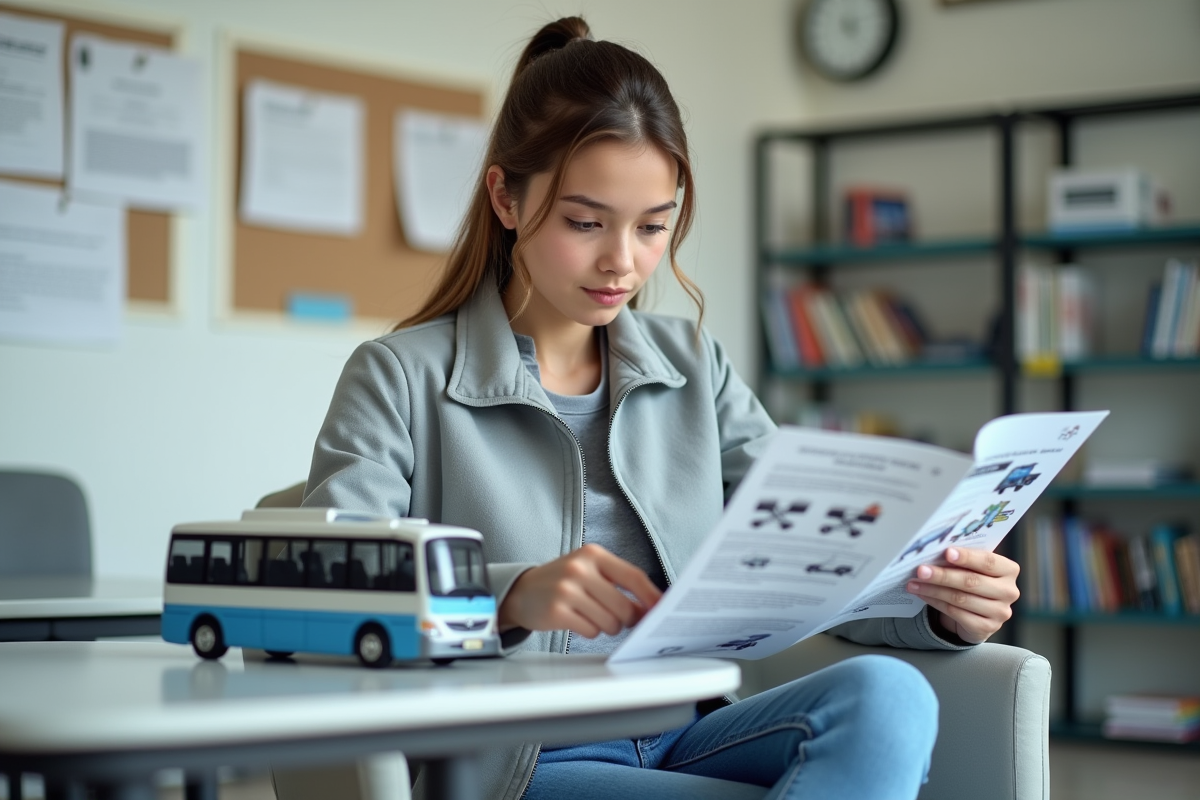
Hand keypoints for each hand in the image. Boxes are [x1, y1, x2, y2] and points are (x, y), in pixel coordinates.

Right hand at [498, 544, 662, 637]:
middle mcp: (580, 569)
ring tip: (591, 616)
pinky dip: (589, 631)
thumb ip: (618, 583)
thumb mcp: (589, 570)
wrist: (522, 592)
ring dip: (607, 626)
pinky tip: (577, 620)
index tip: (662, 610)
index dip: (652, 597)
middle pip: (625, 607)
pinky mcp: (556, 612)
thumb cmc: (563, 582)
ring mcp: (567, 590)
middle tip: (617, 618)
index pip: (634, 576)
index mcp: (593, 554)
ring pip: (610, 623)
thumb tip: (649, 607)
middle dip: (626, 619)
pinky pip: (591, 632)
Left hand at [906, 547, 1019, 644]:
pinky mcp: (987, 627)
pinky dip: (935, 602)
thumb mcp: (973, 568)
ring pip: (960, 598)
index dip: (967, 557)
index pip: (988, 561)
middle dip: (943, 575)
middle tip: (921, 570)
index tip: (947, 552)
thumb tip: (934, 552)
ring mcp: (1000, 612)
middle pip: (971, 581)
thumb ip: (962, 560)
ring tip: (914, 582)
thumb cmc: (973, 581)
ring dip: (933, 589)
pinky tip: (922, 594)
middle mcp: (1009, 591)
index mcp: (1008, 570)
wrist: (977, 613)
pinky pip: (955, 613)